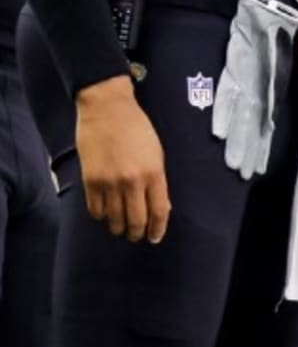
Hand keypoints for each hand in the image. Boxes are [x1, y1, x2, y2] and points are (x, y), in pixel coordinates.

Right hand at [75, 74, 169, 243]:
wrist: (107, 110)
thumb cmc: (136, 127)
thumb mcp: (156, 151)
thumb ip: (157, 178)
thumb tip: (158, 205)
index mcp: (154, 172)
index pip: (159, 210)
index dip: (158, 228)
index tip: (155, 237)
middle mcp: (132, 181)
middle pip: (136, 221)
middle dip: (137, 233)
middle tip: (136, 235)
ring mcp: (109, 183)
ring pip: (114, 220)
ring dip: (118, 227)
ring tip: (121, 227)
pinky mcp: (90, 182)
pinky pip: (95, 211)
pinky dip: (101, 215)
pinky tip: (105, 212)